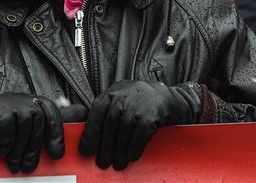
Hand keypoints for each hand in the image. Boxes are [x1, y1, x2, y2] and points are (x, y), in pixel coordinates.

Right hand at [0, 93, 85, 172]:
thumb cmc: (5, 136)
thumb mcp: (30, 132)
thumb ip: (52, 123)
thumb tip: (83, 111)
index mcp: (34, 104)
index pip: (52, 112)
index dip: (56, 134)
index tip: (56, 155)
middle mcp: (23, 99)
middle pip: (39, 119)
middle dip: (35, 147)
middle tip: (28, 167)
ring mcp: (7, 101)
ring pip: (25, 122)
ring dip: (20, 148)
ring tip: (14, 165)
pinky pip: (7, 122)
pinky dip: (6, 140)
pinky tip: (2, 151)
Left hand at [79, 80, 200, 169]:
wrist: (169, 97)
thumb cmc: (141, 102)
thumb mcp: (121, 100)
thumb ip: (107, 113)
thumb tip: (90, 137)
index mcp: (112, 92)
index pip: (96, 112)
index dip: (90, 133)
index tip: (86, 150)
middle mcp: (124, 95)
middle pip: (110, 124)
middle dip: (105, 147)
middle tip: (103, 162)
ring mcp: (139, 103)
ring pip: (124, 131)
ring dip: (120, 151)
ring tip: (118, 164)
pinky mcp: (152, 113)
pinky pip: (140, 134)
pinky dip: (135, 147)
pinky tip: (132, 157)